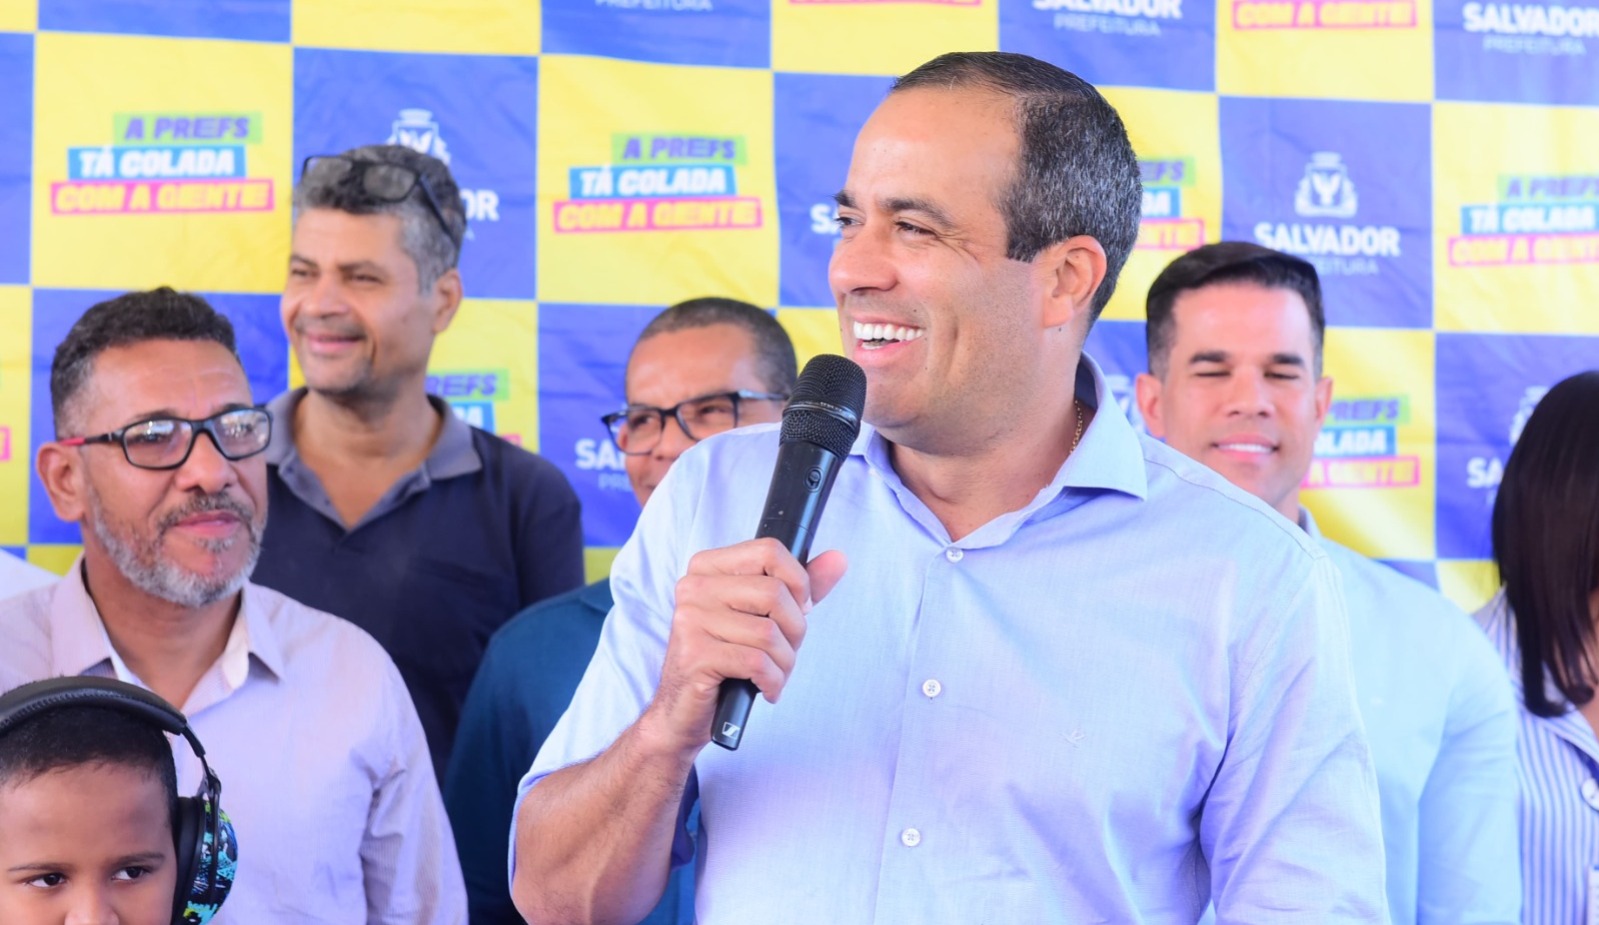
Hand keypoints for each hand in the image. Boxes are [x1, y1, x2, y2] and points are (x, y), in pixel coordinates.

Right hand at [641, 537, 847, 758]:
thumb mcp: (764, 617)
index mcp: (708, 568)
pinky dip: (772, 681)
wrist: (684, 709)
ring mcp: (691, 620)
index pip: (769, 551)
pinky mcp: (695, 655)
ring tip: (774, 674)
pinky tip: (765, 688)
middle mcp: (695, 587)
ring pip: (768, 633)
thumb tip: (838, 560)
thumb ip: (799, 588)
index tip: (798, 609)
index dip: (798, 583)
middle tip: (785, 652)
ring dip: (784, 663)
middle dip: (795, 631)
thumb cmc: (727, 660)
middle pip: (774, 593)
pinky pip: (756, 662)